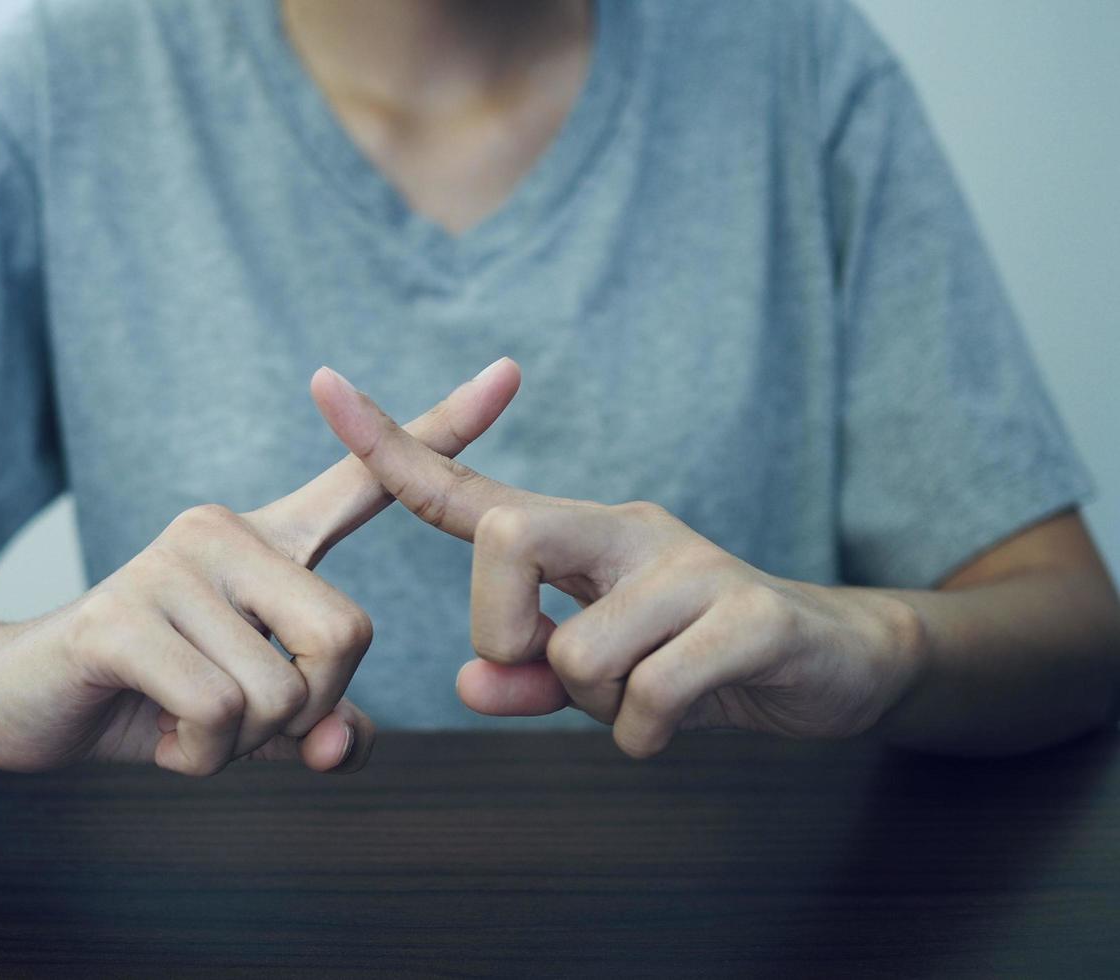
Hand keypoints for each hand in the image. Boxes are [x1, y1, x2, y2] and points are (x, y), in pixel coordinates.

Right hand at [0, 359, 524, 774]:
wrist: (20, 701)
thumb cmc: (146, 696)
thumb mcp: (247, 716)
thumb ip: (314, 726)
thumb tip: (349, 748)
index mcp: (267, 542)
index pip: (365, 481)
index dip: (442, 429)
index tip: (512, 371)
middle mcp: (225, 530)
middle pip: (346, 635)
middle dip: (308, 709)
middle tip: (244, 721)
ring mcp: (172, 563)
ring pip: (280, 689)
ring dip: (242, 744)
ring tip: (187, 724)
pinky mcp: (122, 613)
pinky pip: (219, 712)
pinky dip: (199, 757)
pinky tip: (158, 735)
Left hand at [310, 363, 924, 757]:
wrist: (834, 663)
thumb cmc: (698, 661)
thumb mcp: (599, 676)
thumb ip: (528, 676)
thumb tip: (466, 684)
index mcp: (581, 537)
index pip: (470, 493)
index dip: (392, 446)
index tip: (321, 385)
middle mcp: (627, 531)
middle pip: (505, 540)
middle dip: (502, 627)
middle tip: (544, 667)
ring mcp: (690, 567)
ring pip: (579, 648)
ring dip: (600, 703)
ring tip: (649, 697)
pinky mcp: (748, 615)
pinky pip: (652, 692)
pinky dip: (647, 732)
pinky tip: (680, 720)